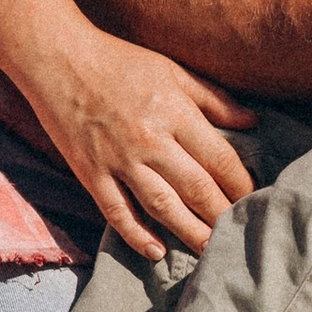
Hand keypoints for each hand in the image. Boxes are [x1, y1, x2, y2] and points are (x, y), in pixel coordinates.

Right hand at [23, 27, 257, 260]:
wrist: (58, 59)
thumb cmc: (120, 62)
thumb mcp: (172, 70)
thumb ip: (214, 99)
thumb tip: (253, 120)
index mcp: (174, 112)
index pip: (219, 159)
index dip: (240, 183)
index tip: (253, 198)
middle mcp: (150, 140)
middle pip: (195, 188)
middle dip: (221, 215)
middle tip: (239, 234)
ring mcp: (118, 160)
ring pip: (162, 207)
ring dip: (189, 233)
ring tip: (209, 251)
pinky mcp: (90, 173)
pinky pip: (117, 212)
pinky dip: (137, 235)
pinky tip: (157, 252)